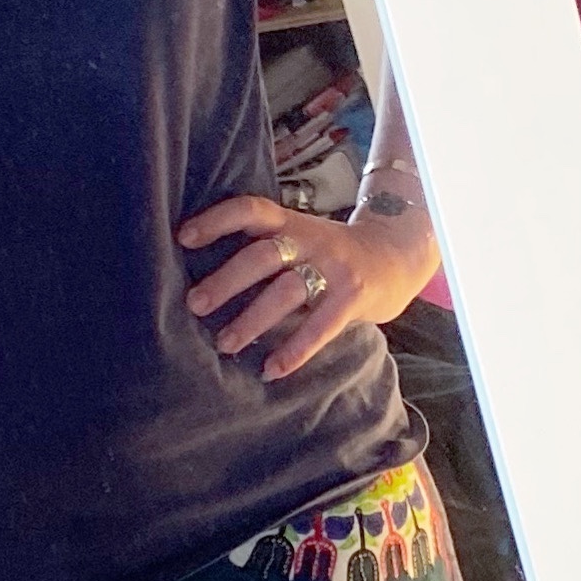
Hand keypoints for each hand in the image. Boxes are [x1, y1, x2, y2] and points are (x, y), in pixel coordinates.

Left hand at [180, 190, 439, 382]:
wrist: (397, 256)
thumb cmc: (329, 255)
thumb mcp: (299, 239)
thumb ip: (263, 249)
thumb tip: (203, 279)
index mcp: (290, 223)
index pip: (250, 210)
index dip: (216, 220)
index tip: (183, 238)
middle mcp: (310, 240)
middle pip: (261, 256)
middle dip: (225, 281)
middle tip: (194, 305)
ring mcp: (334, 268)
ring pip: (286, 292)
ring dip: (252, 320)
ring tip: (225, 344)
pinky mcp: (354, 297)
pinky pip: (320, 326)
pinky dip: (294, 351)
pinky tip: (271, 370)